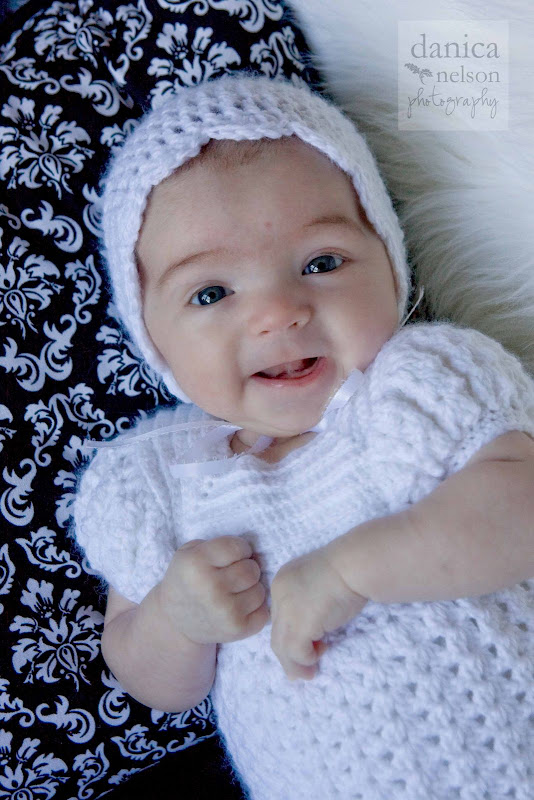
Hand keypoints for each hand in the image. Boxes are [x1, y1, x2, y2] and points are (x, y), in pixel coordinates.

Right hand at [159, 536, 269, 644]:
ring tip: (236, 592)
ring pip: (260, 591)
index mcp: (196, 563)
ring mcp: (224, 611)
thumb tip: (254, 554)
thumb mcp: (189, 551)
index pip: (237, 547)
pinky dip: (255, 609)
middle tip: (234, 575)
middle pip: (251, 570)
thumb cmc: (187, 579)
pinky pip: (263, 612)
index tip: (232, 557)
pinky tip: (239, 607)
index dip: (239, 550)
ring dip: (251, 589)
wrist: (174, 622)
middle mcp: (211, 587)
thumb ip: (218, 544)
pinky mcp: (236, 629)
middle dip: (247, 569)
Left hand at [270, 545, 367, 680]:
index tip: (309, 643)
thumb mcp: (320, 585)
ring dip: (294, 664)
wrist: (355, 565)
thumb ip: (310, 604)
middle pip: (277, 631)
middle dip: (289, 653)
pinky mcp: (299, 623)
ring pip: (281, 646)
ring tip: (309, 673)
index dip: (292, 632)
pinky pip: (296, 651)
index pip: (279, 615)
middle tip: (302, 669)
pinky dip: (305, 660)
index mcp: (282, 581)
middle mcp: (278, 594)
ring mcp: (287, 609)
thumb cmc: (347, 571)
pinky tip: (319, 656)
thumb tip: (312, 636)